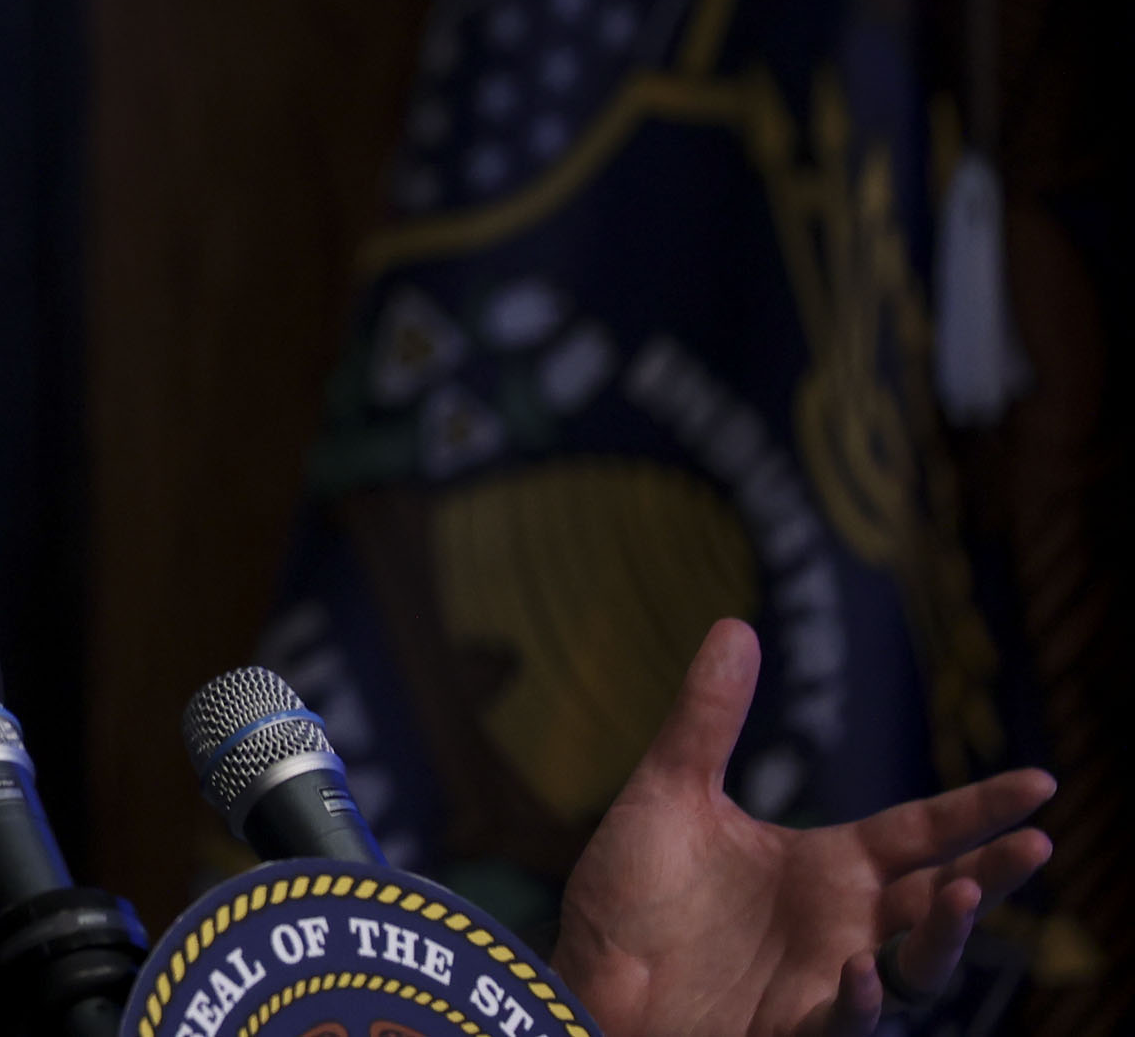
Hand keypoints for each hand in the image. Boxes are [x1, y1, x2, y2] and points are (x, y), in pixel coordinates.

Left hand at [551, 618, 1053, 1036]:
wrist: (579, 970)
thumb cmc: (630, 893)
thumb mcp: (668, 792)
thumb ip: (706, 718)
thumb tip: (735, 624)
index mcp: (826, 867)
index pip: (922, 831)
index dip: (980, 809)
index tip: (1041, 783)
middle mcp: (840, 924)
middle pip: (941, 901)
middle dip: (992, 875)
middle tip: (1036, 843)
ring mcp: (821, 982)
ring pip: (916, 970)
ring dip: (944, 938)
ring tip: (961, 893)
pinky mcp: (789, 1030)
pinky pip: (845, 1024)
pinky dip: (860, 1002)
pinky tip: (858, 969)